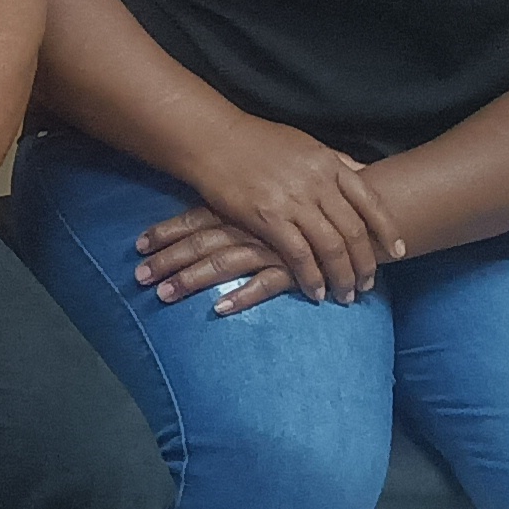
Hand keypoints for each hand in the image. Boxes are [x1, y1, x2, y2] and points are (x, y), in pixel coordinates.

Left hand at [135, 208, 310, 316]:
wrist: (371, 210)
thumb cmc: (322, 205)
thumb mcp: (282, 200)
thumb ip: (251, 207)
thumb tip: (216, 217)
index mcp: (247, 206)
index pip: (197, 218)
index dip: (167, 231)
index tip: (138, 245)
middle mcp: (255, 224)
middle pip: (202, 242)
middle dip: (167, 259)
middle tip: (137, 277)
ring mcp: (275, 246)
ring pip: (225, 262)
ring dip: (191, 279)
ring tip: (164, 295)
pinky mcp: (298, 268)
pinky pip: (266, 283)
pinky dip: (242, 295)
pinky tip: (219, 307)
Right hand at [174, 116, 403, 302]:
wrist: (214, 139)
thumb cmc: (258, 141)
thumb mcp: (306, 145)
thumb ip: (336, 161)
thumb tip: (366, 172)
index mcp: (329, 164)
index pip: (370, 200)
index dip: (388, 229)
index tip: (398, 252)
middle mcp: (317, 182)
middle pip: (354, 230)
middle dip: (365, 263)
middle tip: (368, 284)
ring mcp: (293, 199)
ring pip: (331, 246)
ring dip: (342, 275)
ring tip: (345, 295)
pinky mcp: (268, 216)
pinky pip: (299, 254)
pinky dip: (311, 277)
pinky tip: (314, 292)